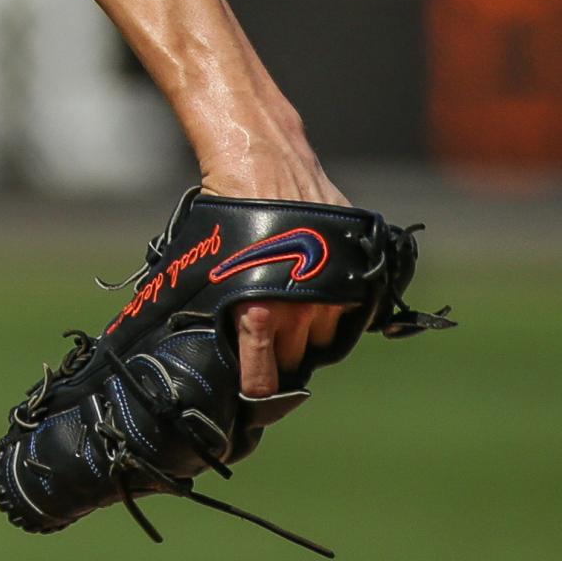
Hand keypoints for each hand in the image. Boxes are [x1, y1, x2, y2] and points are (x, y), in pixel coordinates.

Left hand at [193, 122, 354, 403]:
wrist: (260, 159)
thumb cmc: (225, 209)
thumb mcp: (208, 265)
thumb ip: (217, 308)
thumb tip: (207, 341)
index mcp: (259, 314)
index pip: (265, 383)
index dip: (259, 395)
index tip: (254, 400)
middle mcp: (300, 308)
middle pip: (295, 361)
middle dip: (279, 357)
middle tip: (263, 342)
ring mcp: (331, 289)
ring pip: (324, 336)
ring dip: (309, 330)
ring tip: (287, 305)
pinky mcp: (353, 268)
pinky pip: (350, 308)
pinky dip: (335, 305)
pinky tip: (317, 289)